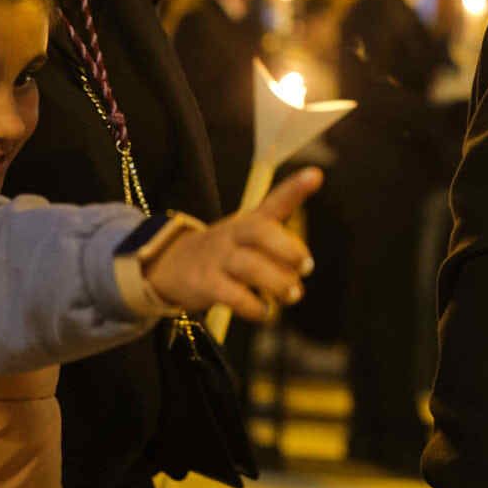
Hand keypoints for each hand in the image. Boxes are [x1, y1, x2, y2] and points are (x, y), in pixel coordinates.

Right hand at [145, 167, 322, 320]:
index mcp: (249, 221)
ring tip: (292, 296)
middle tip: (307, 267)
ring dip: (278, 283)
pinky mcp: (205, 283)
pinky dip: (254, 307)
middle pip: (259, 231)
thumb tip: (305, 265)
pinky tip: (264, 311)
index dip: (295, 188)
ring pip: (249, 266)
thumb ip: (281, 244)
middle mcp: (233, 234)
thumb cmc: (225, 251)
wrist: (171, 264)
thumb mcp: (248, 236)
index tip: (316, 175)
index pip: (274, 200)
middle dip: (288, 249)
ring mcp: (217, 258)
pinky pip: (233, 296)